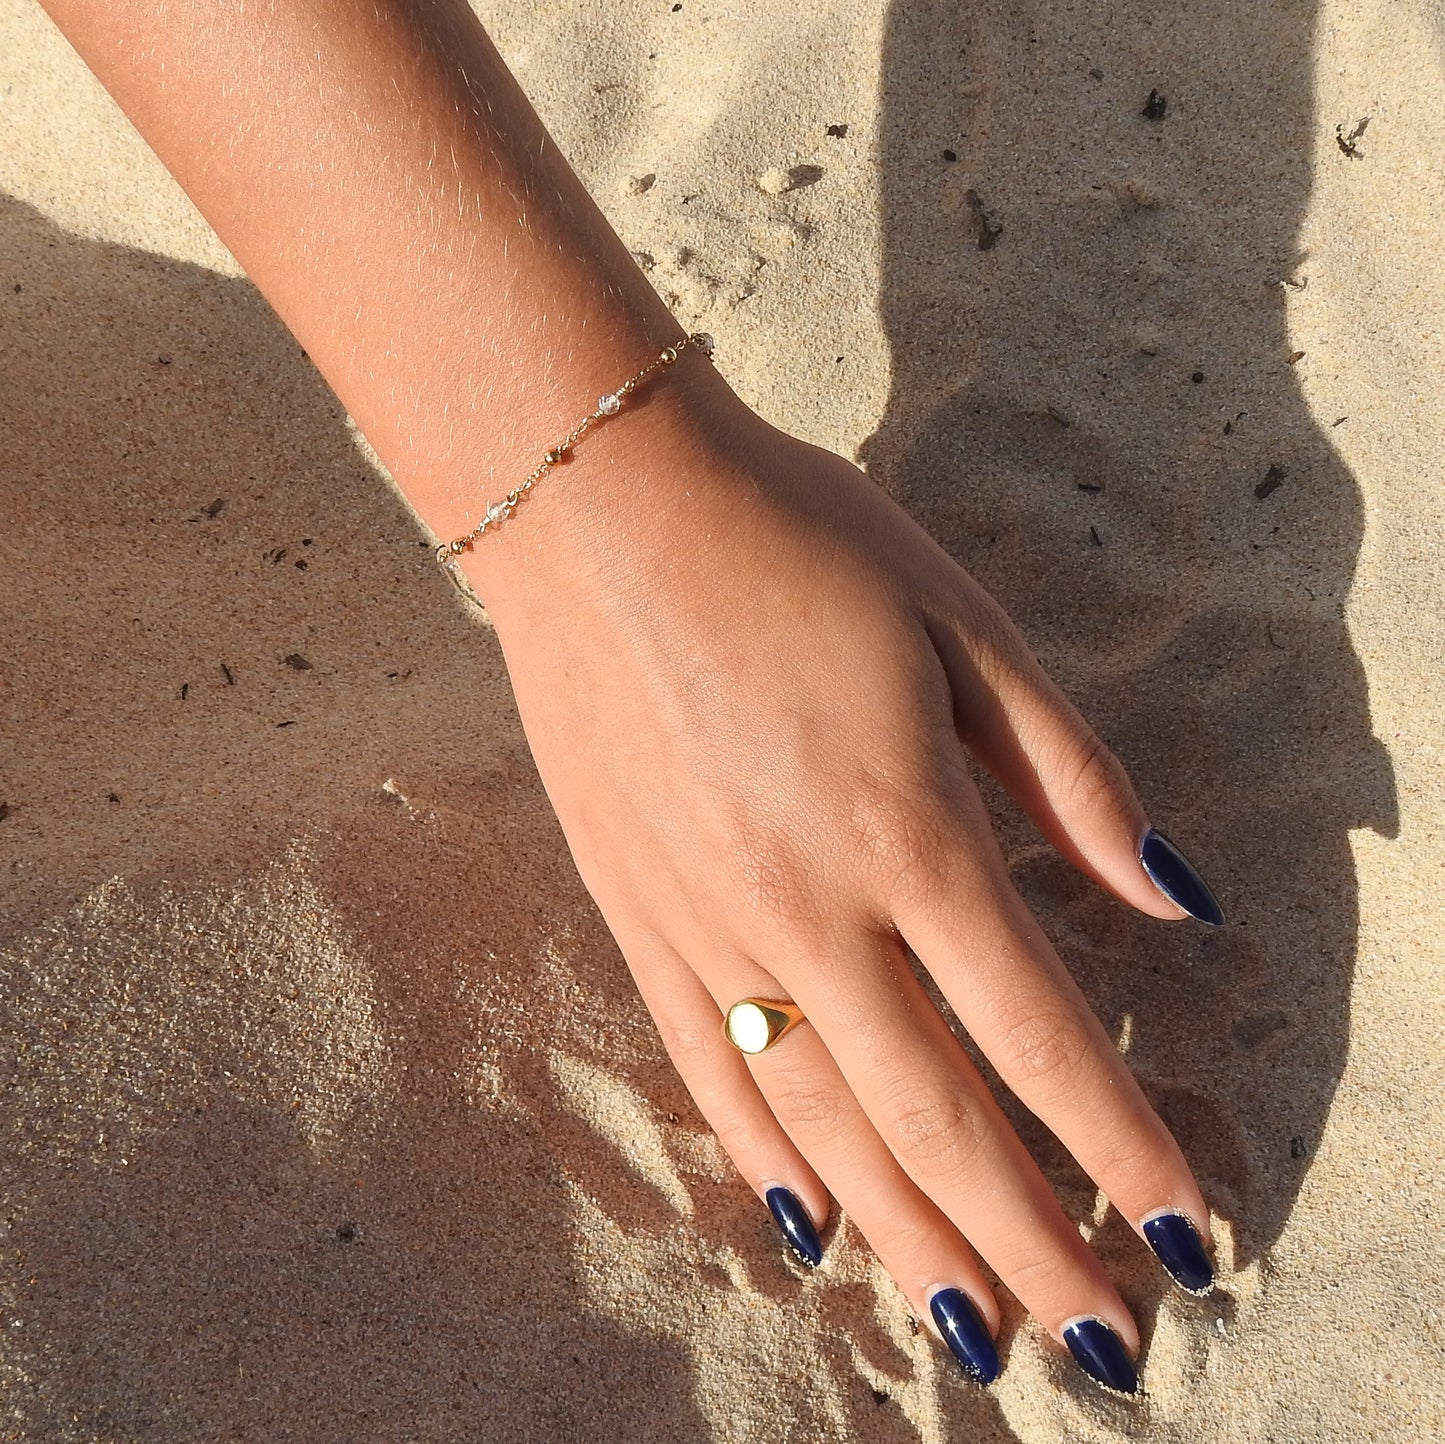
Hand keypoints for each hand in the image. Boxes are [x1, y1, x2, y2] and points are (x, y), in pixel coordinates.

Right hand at [473, 395, 1219, 1393]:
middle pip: (939, 1114)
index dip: (1120, 1145)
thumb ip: (1072, 775)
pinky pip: (709, 1065)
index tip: (1182, 1236)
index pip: (1040, 1031)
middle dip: (1032, 1240)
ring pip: (824, 1118)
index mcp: (908, 829)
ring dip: (913, 1235)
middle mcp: (808, 906)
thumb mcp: (965, 627)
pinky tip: (817, 1226)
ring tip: (975, 1331)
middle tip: (1097, 1345)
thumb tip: (1176, 898)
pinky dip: (771, 1157)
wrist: (603, 509)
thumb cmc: (796, 545)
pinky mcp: (635, 912)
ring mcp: (708, 922)